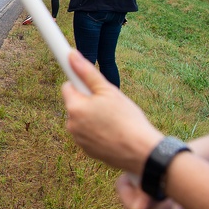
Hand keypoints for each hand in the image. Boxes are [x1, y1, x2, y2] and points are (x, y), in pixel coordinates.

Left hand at [61, 50, 162, 173]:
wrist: (141, 152)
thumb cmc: (127, 119)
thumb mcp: (108, 91)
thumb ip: (87, 72)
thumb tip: (71, 56)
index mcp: (74, 107)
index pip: (67, 87)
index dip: (80, 83)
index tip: (87, 81)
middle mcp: (71, 125)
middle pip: (76, 104)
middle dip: (88, 101)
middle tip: (109, 103)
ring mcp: (78, 139)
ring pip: (82, 120)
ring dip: (92, 116)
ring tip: (114, 119)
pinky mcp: (87, 150)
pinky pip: (88, 134)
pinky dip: (97, 131)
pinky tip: (114, 132)